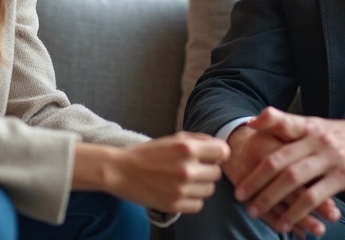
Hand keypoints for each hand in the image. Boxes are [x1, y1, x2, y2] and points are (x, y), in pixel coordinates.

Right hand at [78, 132, 228, 213]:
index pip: (223, 152)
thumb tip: (221, 147)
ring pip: (209, 190)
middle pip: (216, 173)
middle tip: (193, 169)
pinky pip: (198, 205)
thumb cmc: (148, 153)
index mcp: (187, 148)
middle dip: (207, 170)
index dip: (219, 154)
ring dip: (200, 186)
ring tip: (185, 181)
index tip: (212, 157)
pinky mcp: (174, 205)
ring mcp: (181, 189)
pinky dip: (192, 200)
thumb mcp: (173, 139)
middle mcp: (187, 169)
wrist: (121, 170)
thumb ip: (199, 140)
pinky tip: (181, 192)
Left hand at [237, 107, 344, 232]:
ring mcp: (331, 158)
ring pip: (294, 180)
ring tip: (255, 211)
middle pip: (280, 159)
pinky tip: (285, 222)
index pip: (283, 123)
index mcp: (310, 126)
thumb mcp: (319, 125)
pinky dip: (297, 212)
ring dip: (271, 198)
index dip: (264, 126)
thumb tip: (256, 122)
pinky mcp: (343, 176)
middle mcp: (318, 139)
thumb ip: (291, 127)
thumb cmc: (344, 136)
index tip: (245, 135)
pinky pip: (314, 197)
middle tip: (240, 195)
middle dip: (257, 178)